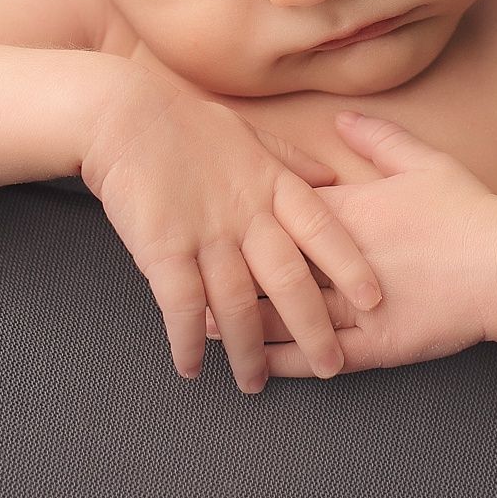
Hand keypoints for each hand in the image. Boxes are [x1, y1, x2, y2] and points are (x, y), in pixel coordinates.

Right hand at [80, 87, 384, 392]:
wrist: (123, 114)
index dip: (349, 267)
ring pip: (237, 303)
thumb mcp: (250, 135)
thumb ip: (291, 161)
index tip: (373, 301)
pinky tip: (191, 368)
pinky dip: (187, 340)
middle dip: (313, 328)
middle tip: (330, 366)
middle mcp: (246, 213)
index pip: (322, 231)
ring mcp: (205, 233)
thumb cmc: (187, 124)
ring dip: (248, 349)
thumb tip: (332, 178)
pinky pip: (181, 304)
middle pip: (289, 280)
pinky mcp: (162, 248)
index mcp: (271, 184)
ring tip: (253, 383)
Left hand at [205, 111, 496, 377]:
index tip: (202, 203)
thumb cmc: (470, 212)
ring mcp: (354, 306)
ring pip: (283, 314)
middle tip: (178, 263)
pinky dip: (284, 362)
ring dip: (242, 319)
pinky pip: (317, 357)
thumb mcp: (424, 164)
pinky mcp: (374, 346)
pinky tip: (256, 367)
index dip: (237, 212)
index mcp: (347, 211)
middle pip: (266, 263)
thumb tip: (343, 119)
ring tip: (201, 320)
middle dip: (222, 266)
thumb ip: (379, 139)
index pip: (277, 212)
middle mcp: (339, 259)